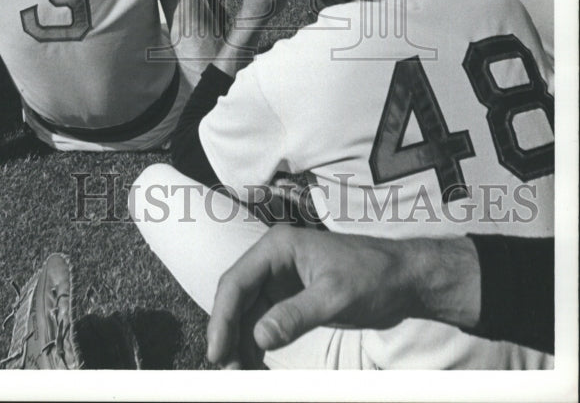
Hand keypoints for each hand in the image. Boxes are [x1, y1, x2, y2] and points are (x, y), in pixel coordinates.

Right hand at [207, 227, 459, 368]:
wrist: (405, 278)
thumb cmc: (374, 276)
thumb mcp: (335, 296)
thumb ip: (296, 315)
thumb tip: (259, 338)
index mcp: (278, 247)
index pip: (236, 282)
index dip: (222, 318)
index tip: (217, 353)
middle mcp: (273, 260)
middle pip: (236, 298)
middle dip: (229, 335)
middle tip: (229, 371)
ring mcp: (281, 278)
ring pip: (247, 313)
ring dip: (241, 343)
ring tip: (243, 375)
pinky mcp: (291, 297)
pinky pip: (264, 321)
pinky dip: (257, 343)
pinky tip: (258, 365)